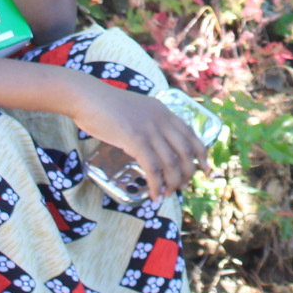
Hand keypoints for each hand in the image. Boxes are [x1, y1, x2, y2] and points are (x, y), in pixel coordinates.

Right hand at [70, 80, 207, 199]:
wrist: (87, 97)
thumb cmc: (105, 106)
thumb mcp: (135, 111)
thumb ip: (147, 124)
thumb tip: (150, 147)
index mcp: (163, 111)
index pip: (190, 133)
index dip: (201, 153)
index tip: (205, 168)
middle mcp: (161, 119)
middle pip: (185, 150)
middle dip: (188, 172)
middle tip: (183, 186)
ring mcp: (149, 128)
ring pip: (171, 162)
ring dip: (173, 182)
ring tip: (168, 194)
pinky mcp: (135, 139)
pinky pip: (152, 167)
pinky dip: (156, 184)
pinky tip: (154, 195)